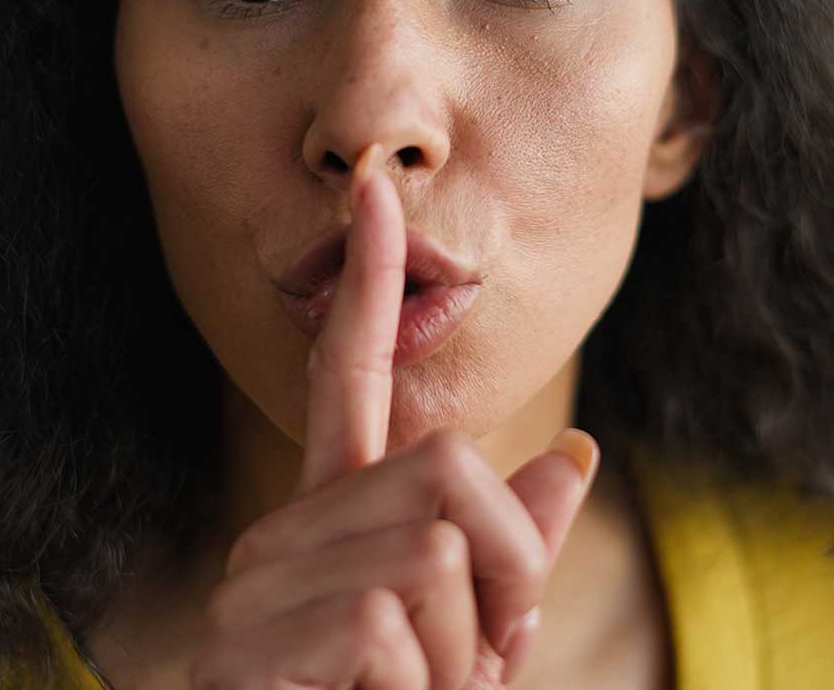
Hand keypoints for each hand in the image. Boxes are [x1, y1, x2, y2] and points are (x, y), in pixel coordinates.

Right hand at [185, 142, 600, 689]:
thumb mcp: (470, 644)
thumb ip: (511, 552)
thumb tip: (573, 444)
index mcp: (330, 523)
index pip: (349, 380)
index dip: (367, 286)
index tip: (374, 192)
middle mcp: (280, 537)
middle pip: (449, 470)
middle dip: (503, 578)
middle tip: (465, 666)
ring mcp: (260, 591)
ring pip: (436, 551)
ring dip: (465, 651)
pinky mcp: (261, 646)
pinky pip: (401, 623)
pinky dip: (426, 688)